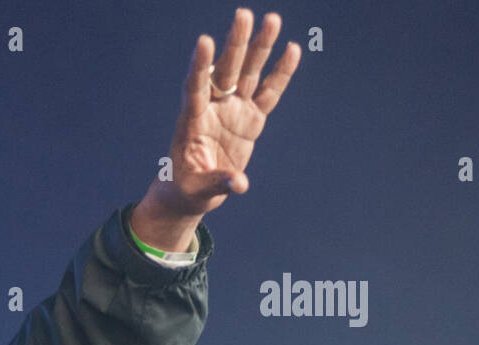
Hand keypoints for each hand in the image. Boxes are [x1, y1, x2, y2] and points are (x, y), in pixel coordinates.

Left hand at [140, 8, 300, 228]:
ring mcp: (233, 111)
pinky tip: (292, 49)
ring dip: (259, 48)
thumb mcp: (196, 190)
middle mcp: (213, 109)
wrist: (194, 192)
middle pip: (225, 71)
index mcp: (192, 121)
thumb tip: (238, 183)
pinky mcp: (250, 119)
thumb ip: (216, 183)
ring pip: (247, 74)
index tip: (204, 41)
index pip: (195, 87)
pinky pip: (268, 93)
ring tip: (272, 19)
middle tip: (244, 14)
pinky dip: (280, 74)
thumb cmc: (186, 189)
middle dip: (235, 44)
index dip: (200, 66)